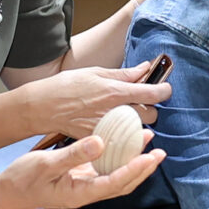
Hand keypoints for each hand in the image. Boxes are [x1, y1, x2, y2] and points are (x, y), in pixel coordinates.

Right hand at [0, 132, 163, 208]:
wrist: (8, 193)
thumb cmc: (23, 180)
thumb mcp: (46, 164)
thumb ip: (74, 154)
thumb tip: (100, 142)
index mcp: (80, 193)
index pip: (114, 182)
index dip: (134, 170)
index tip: (149, 156)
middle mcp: (87, 193)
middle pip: (123, 183)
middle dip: (143, 169)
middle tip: (159, 152)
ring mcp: (85, 188)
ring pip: (117, 178)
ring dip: (134, 164)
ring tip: (148, 146)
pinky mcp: (82, 180)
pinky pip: (107, 172)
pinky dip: (120, 161)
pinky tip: (125, 147)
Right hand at [23, 61, 170, 137]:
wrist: (43, 107)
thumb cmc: (66, 86)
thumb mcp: (96, 73)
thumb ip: (124, 73)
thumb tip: (145, 68)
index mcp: (116, 92)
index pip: (153, 93)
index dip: (164, 90)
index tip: (165, 89)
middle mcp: (115, 112)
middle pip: (151, 115)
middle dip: (150, 109)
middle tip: (141, 103)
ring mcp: (109, 128)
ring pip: (138, 129)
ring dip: (138, 122)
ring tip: (126, 114)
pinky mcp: (101, 139)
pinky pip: (123, 141)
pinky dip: (124, 134)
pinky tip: (116, 127)